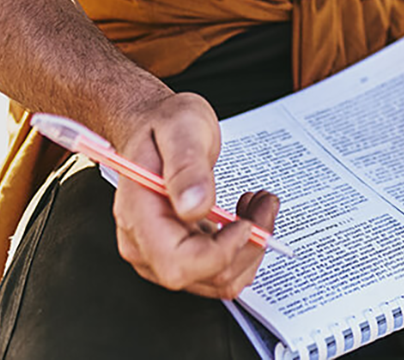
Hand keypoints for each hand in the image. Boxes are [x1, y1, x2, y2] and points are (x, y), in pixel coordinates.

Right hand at [111, 92, 279, 298]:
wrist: (153, 124)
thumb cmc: (164, 124)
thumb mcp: (182, 129)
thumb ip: (186, 167)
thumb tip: (194, 207)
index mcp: (139, 214)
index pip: (178, 263)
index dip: (221, 253)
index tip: (245, 222)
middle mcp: (144, 242)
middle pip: (204, 277)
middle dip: (247, 247)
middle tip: (264, 204)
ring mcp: (159, 251)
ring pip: (218, 279)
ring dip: (250, 247)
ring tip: (258, 206)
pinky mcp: (178, 251)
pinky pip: (218, 268)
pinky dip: (242, 247)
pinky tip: (245, 215)